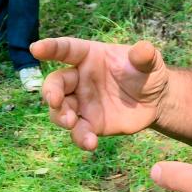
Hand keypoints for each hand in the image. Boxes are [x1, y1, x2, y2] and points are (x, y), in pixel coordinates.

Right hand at [30, 38, 170, 150]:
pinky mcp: (90, 123)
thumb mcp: (149, 61)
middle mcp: (80, 79)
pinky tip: (90, 144)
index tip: (35, 49)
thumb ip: (144, 56)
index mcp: (90, 57)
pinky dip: (80, 138)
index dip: (51, 48)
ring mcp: (82, 103)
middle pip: (56, 83)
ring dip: (60, 116)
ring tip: (70, 122)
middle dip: (50, 91)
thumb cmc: (147, 73)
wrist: (155, 100)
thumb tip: (143, 50)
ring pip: (60, 110)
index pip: (66, 49)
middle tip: (54, 101)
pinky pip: (78, 131)